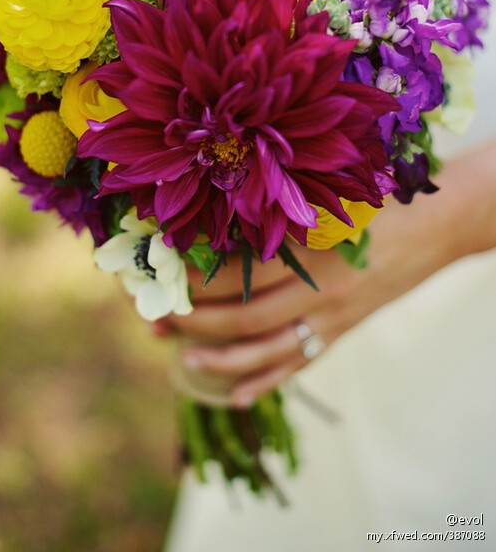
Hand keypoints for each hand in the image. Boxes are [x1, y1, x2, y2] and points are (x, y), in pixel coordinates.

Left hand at [157, 140, 495, 406]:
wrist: (435, 227)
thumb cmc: (377, 201)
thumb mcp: (329, 198)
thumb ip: (283, 210)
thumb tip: (220, 216)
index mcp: (312, 252)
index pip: (241, 275)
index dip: (198, 280)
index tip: (164, 275)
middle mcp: (320, 292)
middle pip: (247, 317)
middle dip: (196, 322)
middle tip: (158, 320)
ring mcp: (333, 318)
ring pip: (270, 350)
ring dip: (223, 361)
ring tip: (183, 361)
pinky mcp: (343, 331)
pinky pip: (301, 364)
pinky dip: (268, 381)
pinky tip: (237, 395)